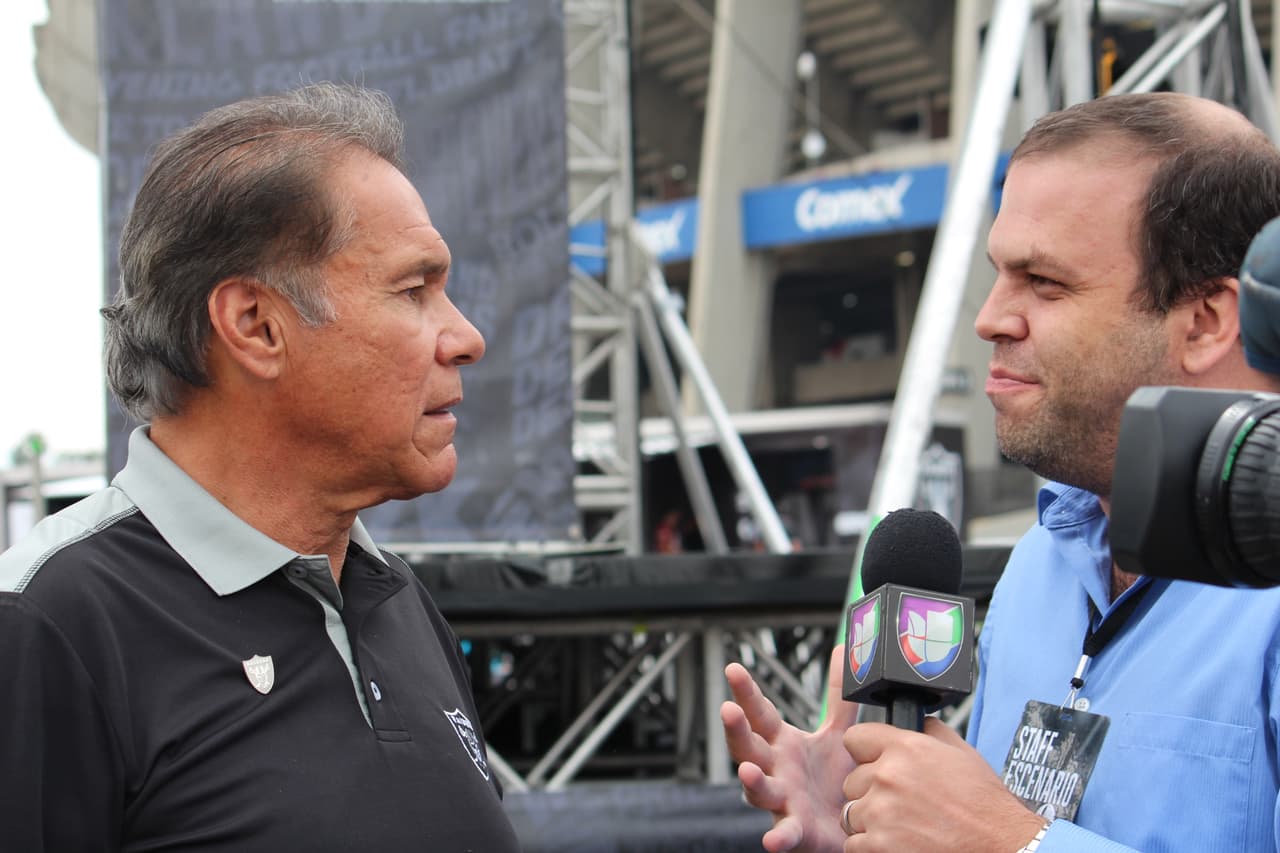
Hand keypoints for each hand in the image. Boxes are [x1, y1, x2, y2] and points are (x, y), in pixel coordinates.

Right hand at [721, 646, 856, 852]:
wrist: (847, 829)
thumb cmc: (833, 782)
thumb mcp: (835, 735)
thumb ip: (837, 697)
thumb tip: (843, 651)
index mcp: (782, 745)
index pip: (760, 714)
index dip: (746, 692)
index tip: (733, 668)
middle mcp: (776, 771)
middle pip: (749, 748)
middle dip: (737, 730)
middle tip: (727, 709)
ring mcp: (782, 801)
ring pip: (759, 790)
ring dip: (752, 782)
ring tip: (746, 771)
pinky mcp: (797, 831)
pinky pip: (785, 835)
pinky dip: (778, 838)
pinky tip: (772, 840)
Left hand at [839, 718, 1044, 851]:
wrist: (999, 844)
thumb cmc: (983, 803)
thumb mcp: (960, 751)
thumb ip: (929, 732)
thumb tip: (917, 723)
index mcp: (905, 748)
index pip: (854, 739)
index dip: (864, 752)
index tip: (872, 762)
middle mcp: (888, 777)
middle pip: (851, 780)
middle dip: (869, 791)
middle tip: (897, 802)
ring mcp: (881, 813)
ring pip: (850, 813)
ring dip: (868, 820)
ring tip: (898, 824)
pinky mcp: (879, 846)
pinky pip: (854, 843)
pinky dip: (870, 846)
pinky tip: (894, 842)